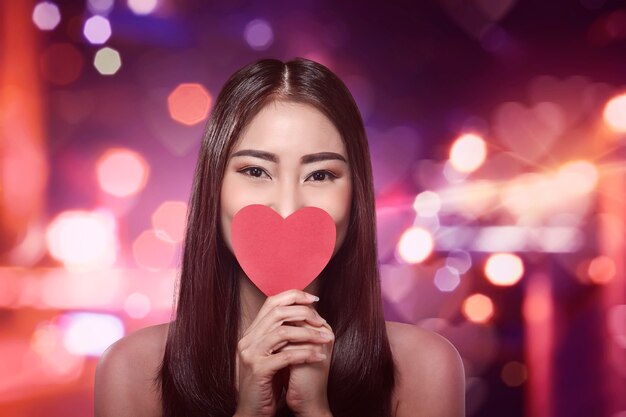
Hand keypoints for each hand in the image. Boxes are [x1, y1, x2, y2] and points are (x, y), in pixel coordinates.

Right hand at [235, 289, 329, 416]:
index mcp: (251, 333)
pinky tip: (320, 357)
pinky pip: (286, 356)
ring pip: (282, 333)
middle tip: (322, 321)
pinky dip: (306, 354)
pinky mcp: (258, 371)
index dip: (294, 296)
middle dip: (304, 313)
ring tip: (326, 339)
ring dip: (308, 334)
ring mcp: (251, 355)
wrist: (252, 413)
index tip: (314, 300)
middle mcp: (248, 340)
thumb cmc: (267, 384)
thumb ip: (281, 335)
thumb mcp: (272, 354)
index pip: (271, 302)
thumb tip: (305, 313)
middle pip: (277, 312)